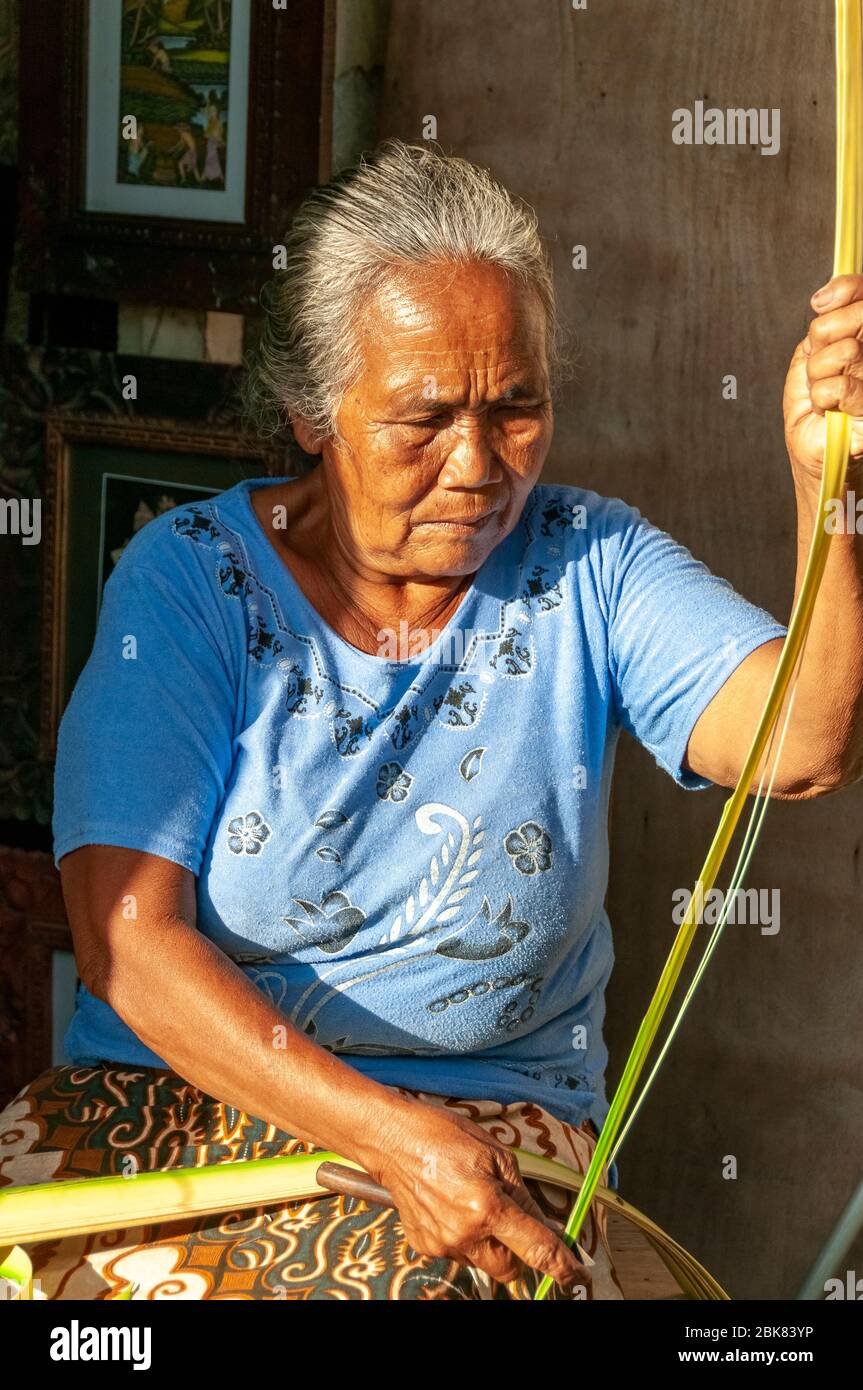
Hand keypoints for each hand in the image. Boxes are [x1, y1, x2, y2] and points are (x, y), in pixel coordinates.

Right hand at [356, 1093, 591, 1291]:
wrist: (391, 1139)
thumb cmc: (443, 1136)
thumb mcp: (495, 1153)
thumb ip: (522, 1194)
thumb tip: (544, 1223)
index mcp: (487, 1207)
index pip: (536, 1249)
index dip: (562, 1266)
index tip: (576, 1273)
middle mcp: (465, 1234)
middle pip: (508, 1269)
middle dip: (518, 1253)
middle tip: (513, 1223)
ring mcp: (442, 1243)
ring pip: (482, 1261)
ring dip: (488, 1242)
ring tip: (472, 1202)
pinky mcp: (424, 1245)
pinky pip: (457, 1252)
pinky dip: (464, 1236)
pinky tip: (452, 1205)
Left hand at [784, 273, 862, 479]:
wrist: (816, 449)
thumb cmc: (816, 403)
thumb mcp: (812, 353)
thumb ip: (825, 319)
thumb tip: (823, 297)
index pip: (862, 291)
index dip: (845, 291)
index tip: (822, 304)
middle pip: (857, 315)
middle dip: (824, 338)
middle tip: (820, 364)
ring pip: (847, 351)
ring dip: (818, 375)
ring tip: (824, 392)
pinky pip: (841, 387)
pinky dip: (823, 398)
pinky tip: (829, 409)